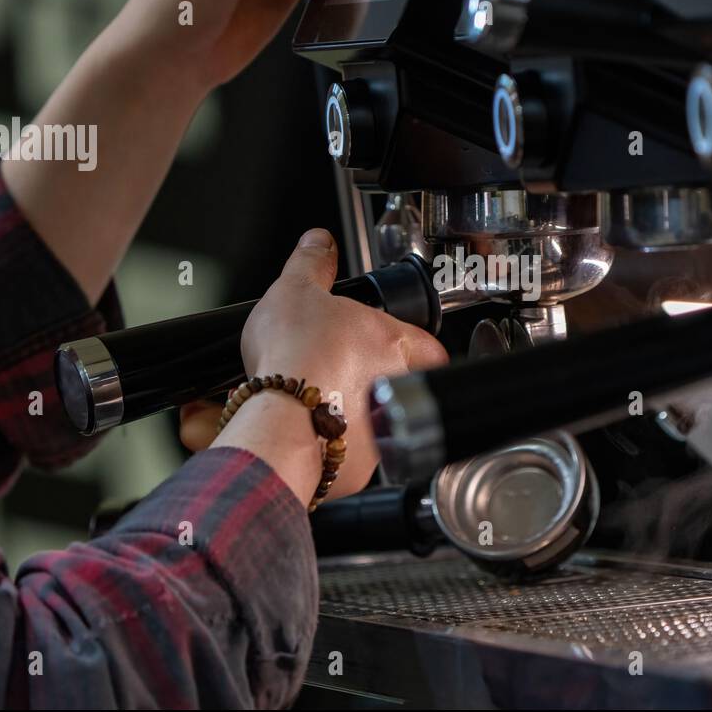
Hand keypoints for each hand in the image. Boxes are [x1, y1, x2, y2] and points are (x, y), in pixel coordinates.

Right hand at [210, 229, 448, 506]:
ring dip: (348, 415)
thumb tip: (319, 242)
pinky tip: (300, 432)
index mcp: (394, 345)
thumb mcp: (296, 291)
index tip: (397, 343)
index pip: (431, 346)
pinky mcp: (355, 469)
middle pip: (399, 385)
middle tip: (336, 371)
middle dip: (370, 380)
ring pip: (373, 424)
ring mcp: (380, 434)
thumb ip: (312, 264)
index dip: (416, 344)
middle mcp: (396, 392)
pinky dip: (325, 445)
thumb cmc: (296, 358)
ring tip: (313, 404)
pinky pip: (344, 456)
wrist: (279, 421)